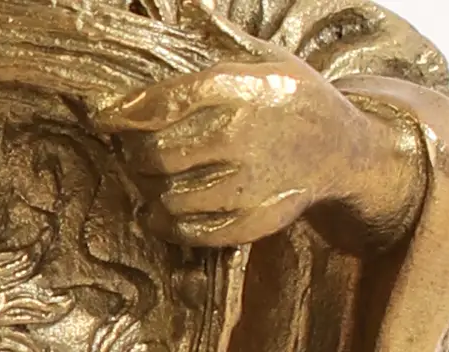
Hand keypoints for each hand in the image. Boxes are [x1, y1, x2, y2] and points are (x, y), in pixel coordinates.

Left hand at [94, 21, 425, 250]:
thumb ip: (215, 41)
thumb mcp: (265, 57)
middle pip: (160, 154)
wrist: (344, 151)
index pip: (168, 101)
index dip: (126, 110)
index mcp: (245, 88)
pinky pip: (191, 231)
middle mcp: (246, 136)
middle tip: (133, 149)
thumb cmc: (292, 98)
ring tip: (149, 177)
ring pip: (169, 196)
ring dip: (149, 189)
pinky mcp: (254, 221)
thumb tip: (177, 7)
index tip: (103, 116)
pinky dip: (166, 224)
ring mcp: (252, 183)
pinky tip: (159, 212)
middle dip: (136, 152)